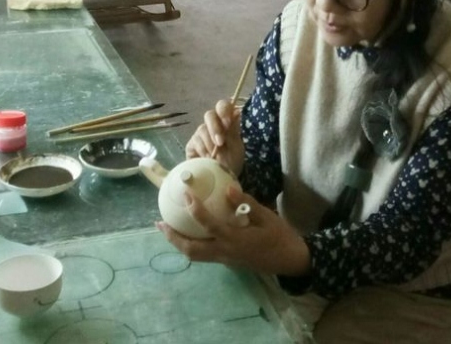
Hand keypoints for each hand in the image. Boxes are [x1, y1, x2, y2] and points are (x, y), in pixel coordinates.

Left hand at [155, 186, 310, 276]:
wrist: (291, 261)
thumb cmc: (281, 237)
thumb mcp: (267, 217)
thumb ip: (246, 204)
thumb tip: (228, 188)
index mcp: (236, 240)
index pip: (209, 225)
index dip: (195, 210)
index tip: (186, 194)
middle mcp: (226, 252)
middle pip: (191, 250)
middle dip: (173, 237)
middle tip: (160, 222)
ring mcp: (225, 259)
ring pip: (194, 255)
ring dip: (178, 243)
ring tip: (167, 228)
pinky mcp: (227, 261)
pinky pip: (203, 255)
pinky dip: (191, 244)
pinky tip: (190, 232)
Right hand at [185, 99, 244, 175]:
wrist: (221, 181)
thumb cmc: (232, 163)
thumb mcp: (237, 147)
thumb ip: (234, 130)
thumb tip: (236, 111)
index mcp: (226, 122)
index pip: (223, 106)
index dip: (224, 111)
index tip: (228, 123)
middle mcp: (212, 125)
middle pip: (209, 114)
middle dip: (215, 128)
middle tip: (220, 142)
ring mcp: (201, 134)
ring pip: (202, 130)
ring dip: (210, 144)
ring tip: (216, 158)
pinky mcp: (192, 144)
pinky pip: (195, 142)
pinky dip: (203, 151)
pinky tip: (207, 160)